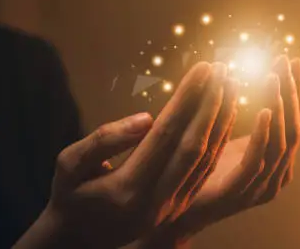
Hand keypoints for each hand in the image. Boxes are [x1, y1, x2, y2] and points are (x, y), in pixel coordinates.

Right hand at [14, 62, 238, 248]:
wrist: (79, 240)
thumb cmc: (71, 194)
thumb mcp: (69, 165)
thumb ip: (104, 139)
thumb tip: (147, 118)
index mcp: (127, 189)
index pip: (167, 133)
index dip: (188, 98)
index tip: (203, 68)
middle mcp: (157, 200)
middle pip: (194, 144)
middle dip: (211, 103)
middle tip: (222, 69)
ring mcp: (173, 207)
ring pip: (207, 157)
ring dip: (221, 118)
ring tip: (230, 83)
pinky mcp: (181, 206)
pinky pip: (207, 168)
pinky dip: (220, 138)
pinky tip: (225, 113)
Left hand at [133, 56, 299, 247]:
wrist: (175, 213)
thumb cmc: (199, 172)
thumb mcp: (223, 139)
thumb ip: (236, 118)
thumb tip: (236, 80)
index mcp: (275, 161)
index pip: (294, 120)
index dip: (296, 91)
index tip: (294, 60)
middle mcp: (276, 174)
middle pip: (295, 128)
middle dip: (292, 92)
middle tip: (286, 60)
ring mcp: (260, 186)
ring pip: (282, 142)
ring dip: (279, 106)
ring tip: (274, 76)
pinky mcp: (238, 193)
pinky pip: (257, 161)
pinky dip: (263, 135)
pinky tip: (262, 109)